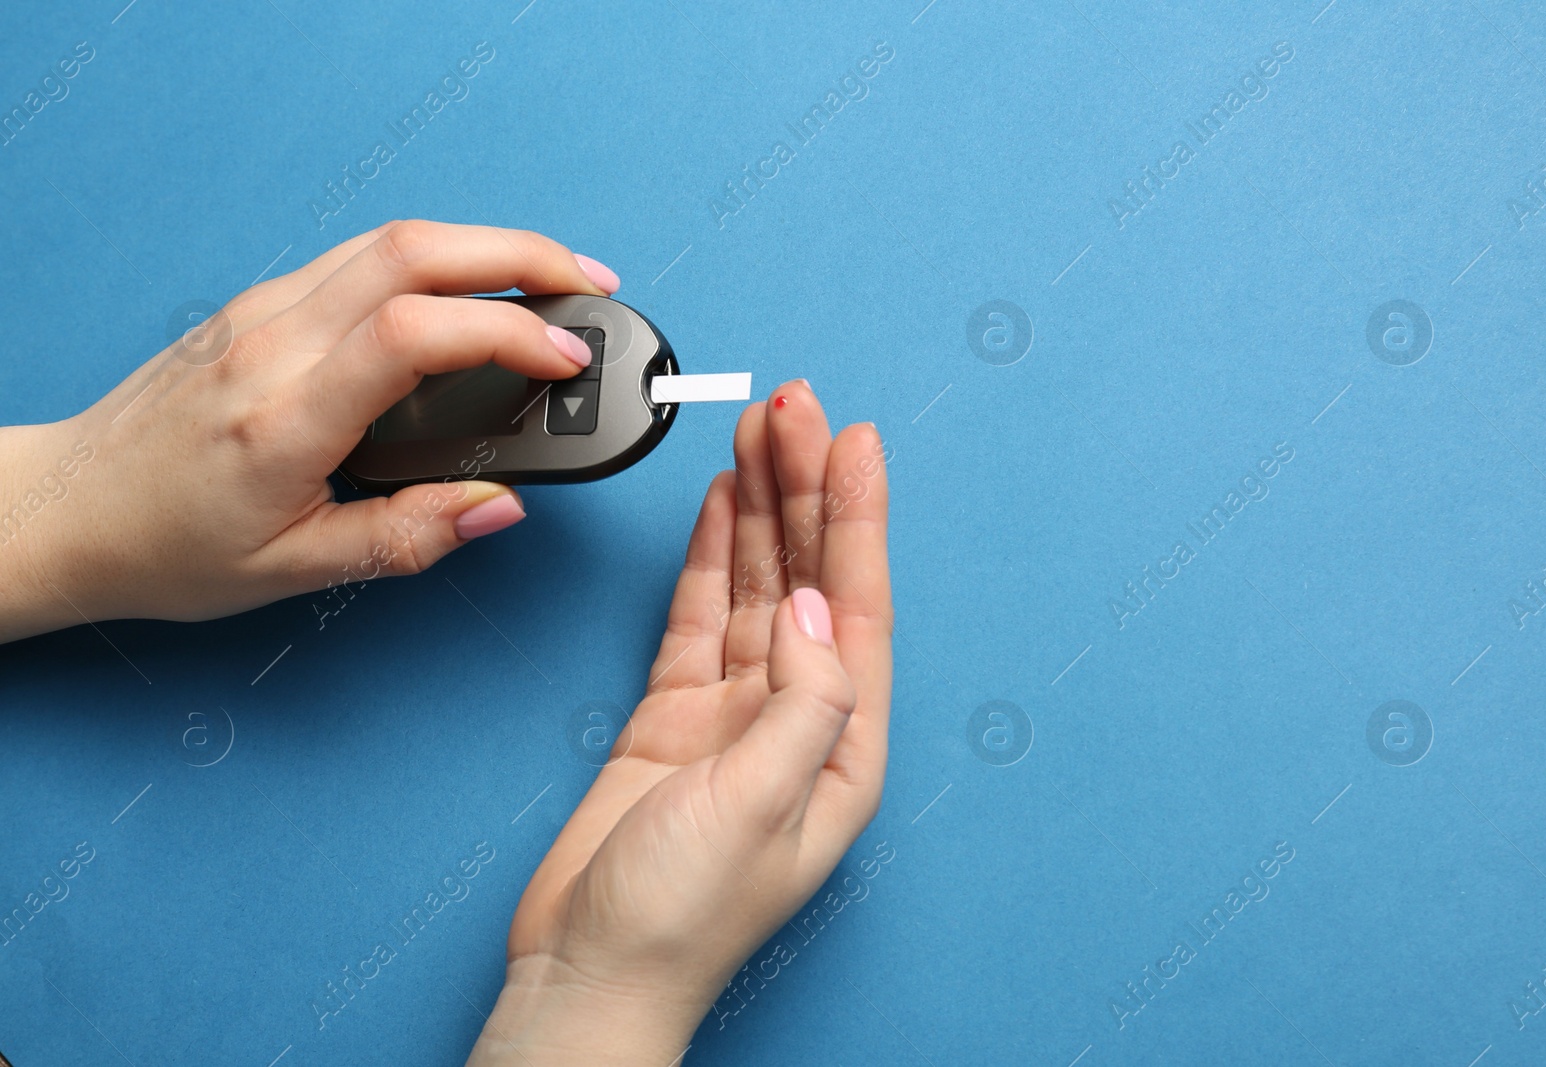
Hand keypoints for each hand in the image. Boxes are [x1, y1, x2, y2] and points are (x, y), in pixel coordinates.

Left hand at [0, 220, 621, 642]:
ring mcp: (262, 309)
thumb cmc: (168, 545)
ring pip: (392, 239)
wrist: (70, 507)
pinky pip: (362, 257)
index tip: (569, 359)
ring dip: (486, 246)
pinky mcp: (261, 302)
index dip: (510, 330)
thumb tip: (501, 506)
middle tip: (592, 286)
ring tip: (553, 282)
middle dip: (523, 254)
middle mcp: (272, 340)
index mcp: (285, 416)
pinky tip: (472, 293)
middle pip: (414, 250)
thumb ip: (406, 538)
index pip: (415, 332)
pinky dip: (439, 258)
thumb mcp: (294, 570)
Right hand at [466, 383, 891, 1065]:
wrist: (586, 970)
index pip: (860, 606)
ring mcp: (736, 712)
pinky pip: (703, 617)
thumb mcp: (761, 806)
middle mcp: (798, 721)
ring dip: (762, 508)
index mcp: (841, 749)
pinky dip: (714, 558)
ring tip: (762, 430)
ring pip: (759, 586)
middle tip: (796, 406)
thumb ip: (803, 700)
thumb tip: (820, 606)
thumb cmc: (679, 919)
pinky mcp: (676, 712)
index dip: (857, 517)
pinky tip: (725, 506)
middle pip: (812, 579)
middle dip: (805, 490)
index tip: (854, 440)